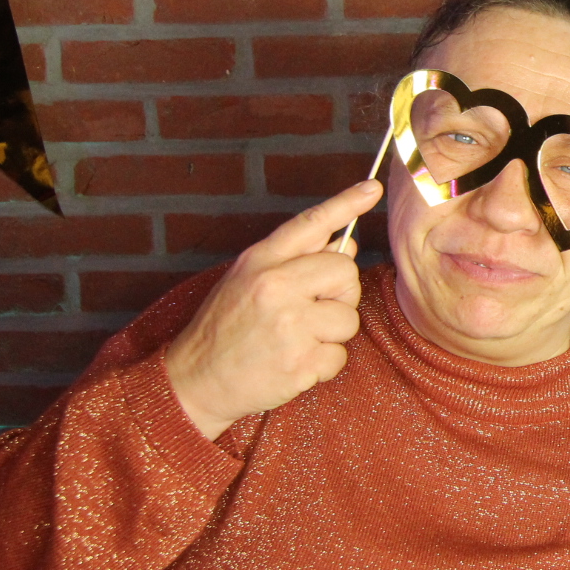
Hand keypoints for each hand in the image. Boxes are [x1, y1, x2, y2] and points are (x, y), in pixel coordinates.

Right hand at [165, 178, 383, 439]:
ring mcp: (289, 326)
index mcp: (261, 261)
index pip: (311, 223)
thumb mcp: (246, 279)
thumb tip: (345, 246)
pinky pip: (339, 355)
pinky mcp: (300, 363)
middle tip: (312, 309)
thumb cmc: (225, 327)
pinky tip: (295, 363)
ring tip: (296, 340)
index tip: (372, 189)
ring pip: (348, 318)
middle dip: (340, 293)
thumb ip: (293, 259)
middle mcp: (275, 287)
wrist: (197, 379)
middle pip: (346, 273)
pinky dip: (323, 363)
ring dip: (331, 333)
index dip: (345, 204)